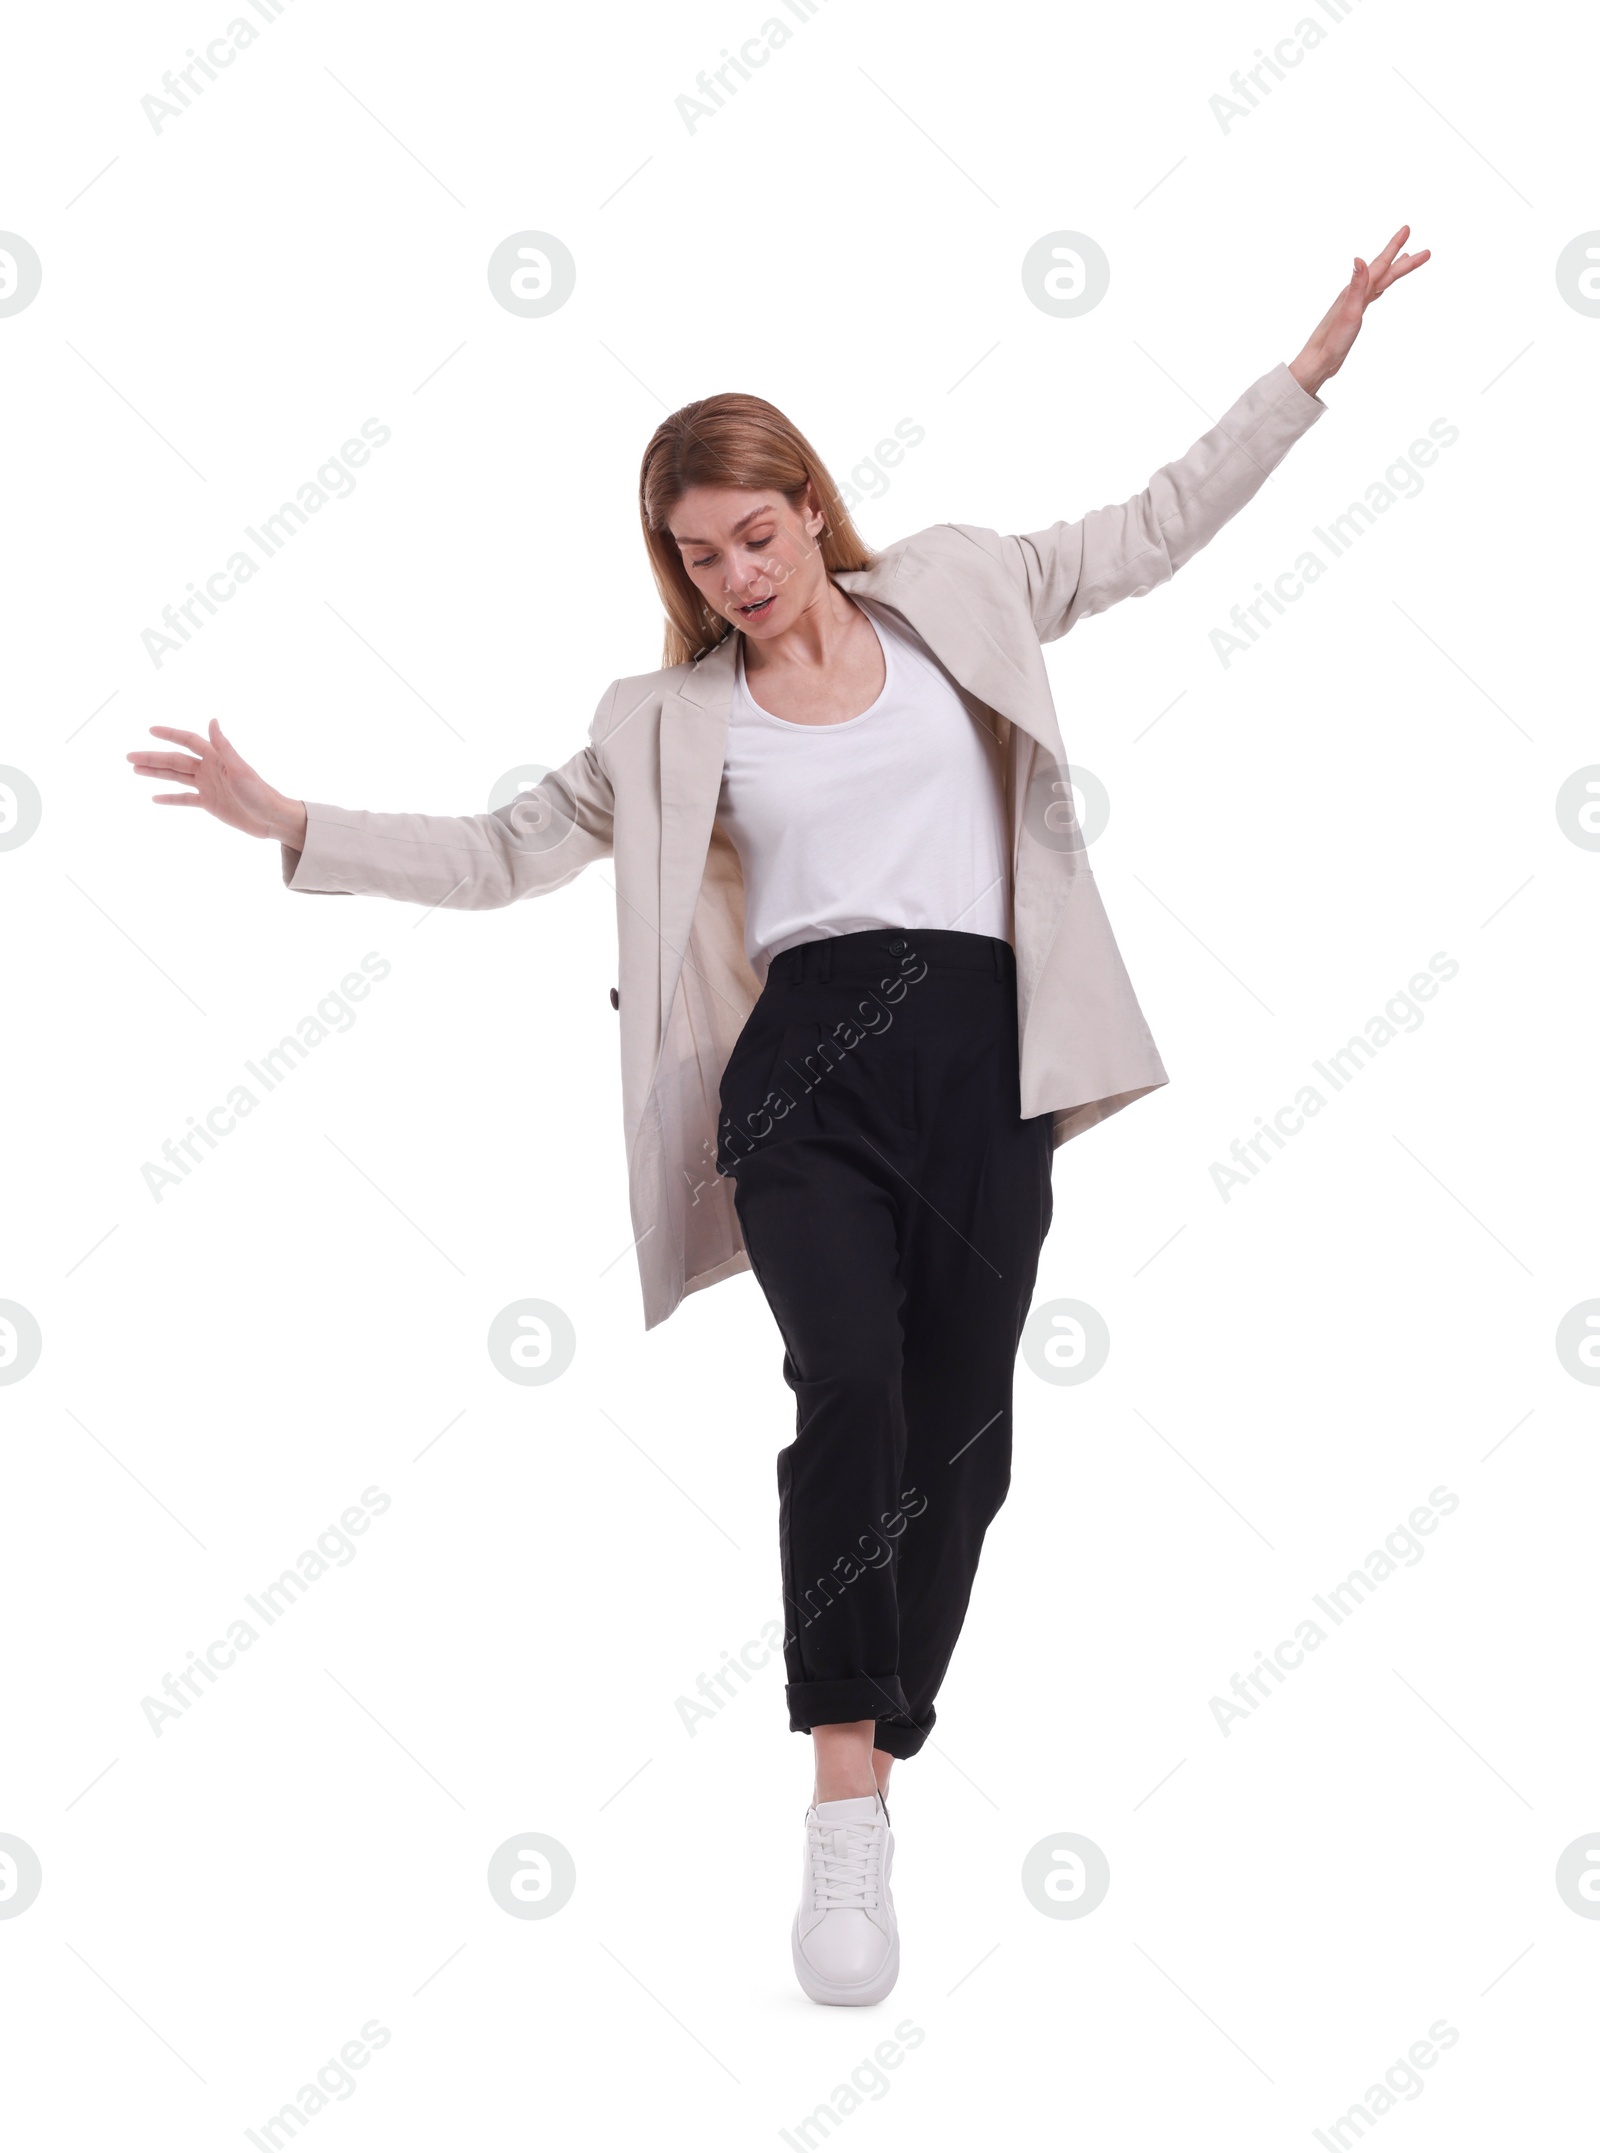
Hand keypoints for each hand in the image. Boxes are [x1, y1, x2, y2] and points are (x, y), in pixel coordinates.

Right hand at [126, 719, 306, 847]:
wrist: (272, 818)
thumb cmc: (260, 793)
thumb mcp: (240, 770)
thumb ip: (224, 747)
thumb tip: (212, 721)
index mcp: (216, 758)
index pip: (188, 741)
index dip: (170, 735)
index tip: (150, 730)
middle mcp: (209, 769)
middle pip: (175, 760)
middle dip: (152, 758)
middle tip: (129, 757)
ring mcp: (208, 786)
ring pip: (176, 777)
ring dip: (156, 773)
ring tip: (135, 770)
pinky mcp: (209, 803)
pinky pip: (185, 799)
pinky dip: (170, 798)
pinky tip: (154, 798)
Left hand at [1289, 226, 1430, 397]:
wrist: (1318, 361)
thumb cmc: (1332, 340)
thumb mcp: (1349, 312)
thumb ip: (1356, 285)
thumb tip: (1359, 259)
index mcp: (1356, 290)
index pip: (1381, 264)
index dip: (1394, 247)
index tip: (1407, 229)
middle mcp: (1356, 293)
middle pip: (1385, 271)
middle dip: (1404, 259)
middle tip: (1425, 251)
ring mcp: (1355, 304)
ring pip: (1380, 280)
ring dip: (1394, 269)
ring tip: (1406, 258)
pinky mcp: (1354, 315)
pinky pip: (1372, 294)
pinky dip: (1381, 286)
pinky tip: (1383, 287)